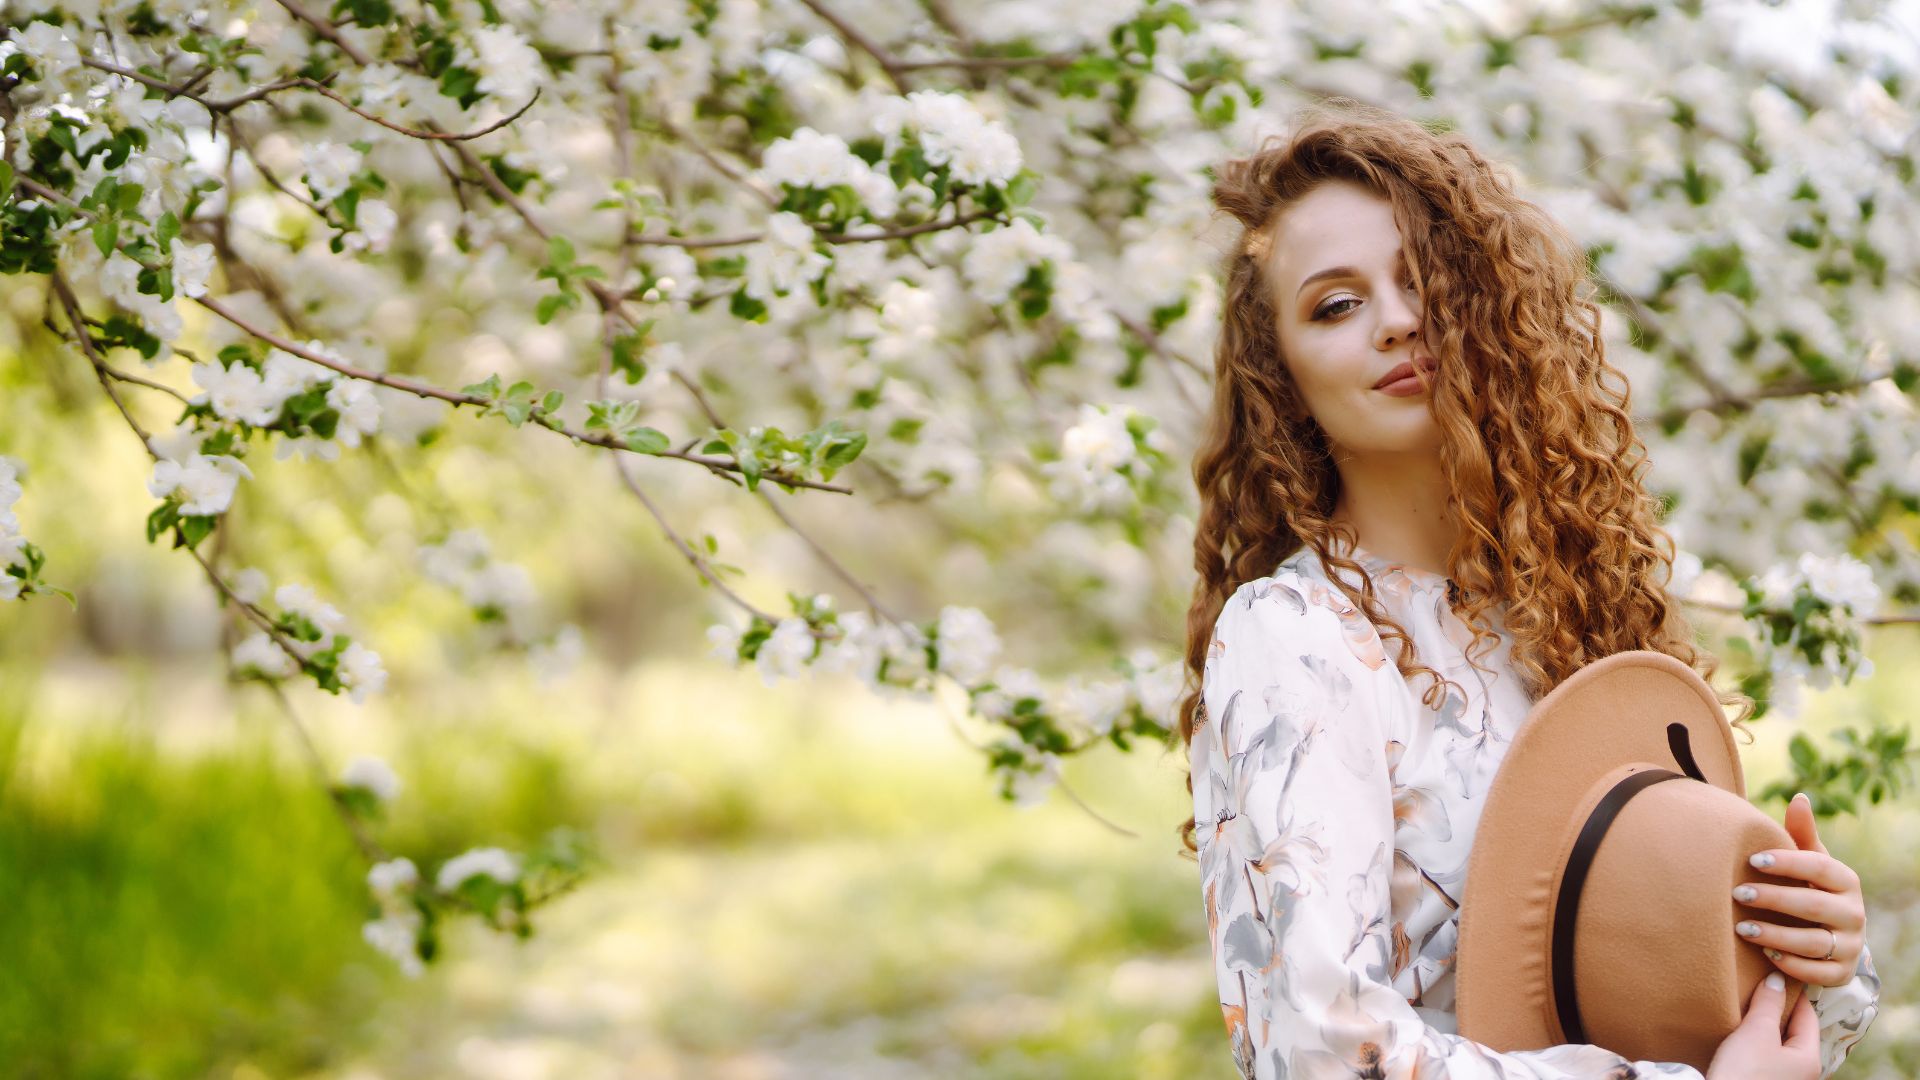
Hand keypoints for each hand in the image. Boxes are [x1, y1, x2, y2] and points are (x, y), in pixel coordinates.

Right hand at [1706, 971, 1819, 1079]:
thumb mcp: (1757, 1032)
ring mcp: (1782, 1079)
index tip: (1780, 974)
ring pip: (1778, 1045)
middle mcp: (1802, 1072)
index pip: (1808, 1016)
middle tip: (1761, 987)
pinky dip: (1755, 1042)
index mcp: (1809, 1059)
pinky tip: (1739, 1035)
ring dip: (1765, 1026)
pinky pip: (1764, 1057)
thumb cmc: (1744, 1072)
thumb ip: (1768, 1004)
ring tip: (1747, 1007)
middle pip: (1794, 1031)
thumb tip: (1778, 980)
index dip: (1794, 993)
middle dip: (1778, 1010)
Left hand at [1733, 792, 1867, 988]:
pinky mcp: (1841, 974)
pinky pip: (1818, 973)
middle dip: (1774, 899)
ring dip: (1776, 935)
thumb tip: (1798, 798)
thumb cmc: (1810, 888)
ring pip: (1813, 942)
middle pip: (1813, 906)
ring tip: (1742, 927)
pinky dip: (1792, 965)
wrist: (1830, 935)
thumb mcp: (1809, 861)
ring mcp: (1850, 946)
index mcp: (1846, 881)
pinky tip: (1765, 955)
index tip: (1752, 860)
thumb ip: (1801, 834)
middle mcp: (1854, 914)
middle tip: (1738, 893)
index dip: (1787, 863)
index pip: (1819, 868)